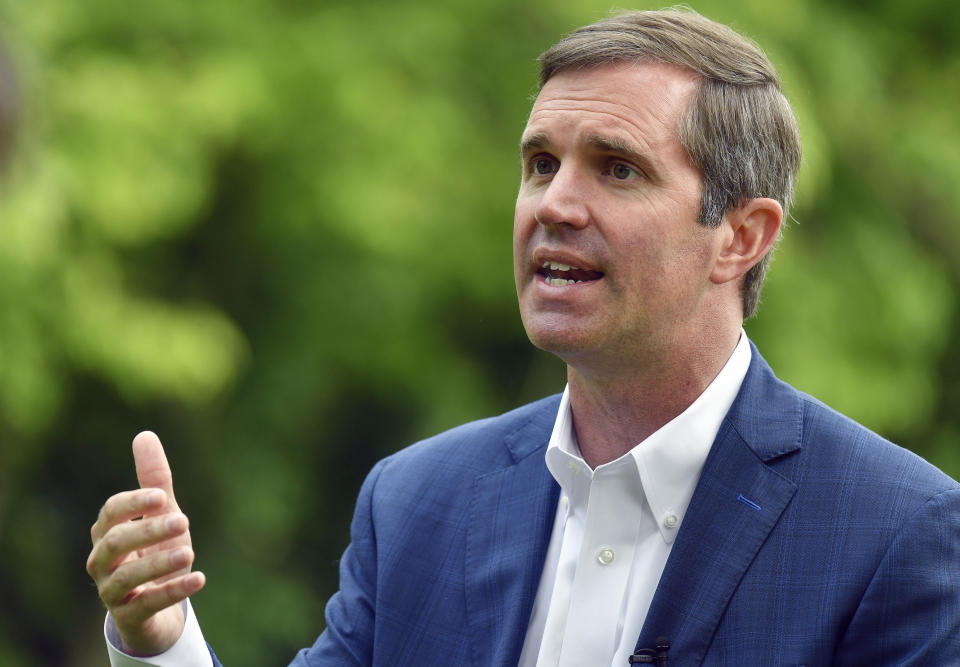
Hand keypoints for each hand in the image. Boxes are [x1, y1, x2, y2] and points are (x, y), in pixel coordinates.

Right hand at [87, 431, 205, 655]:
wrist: (156, 608)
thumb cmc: (154, 552)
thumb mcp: (160, 515)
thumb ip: (154, 480)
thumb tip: (144, 434)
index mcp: (106, 533)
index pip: (110, 513)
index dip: (133, 504)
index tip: (163, 496)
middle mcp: (102, 563)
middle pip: (114, 544)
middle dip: (148, 530)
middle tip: (184, 520)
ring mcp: (112, 592)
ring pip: (126, 578)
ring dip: (158, 563)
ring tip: (190, 552)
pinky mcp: (129, 617)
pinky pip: (147, 606)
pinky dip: (173, 591)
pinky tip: (200, 578)